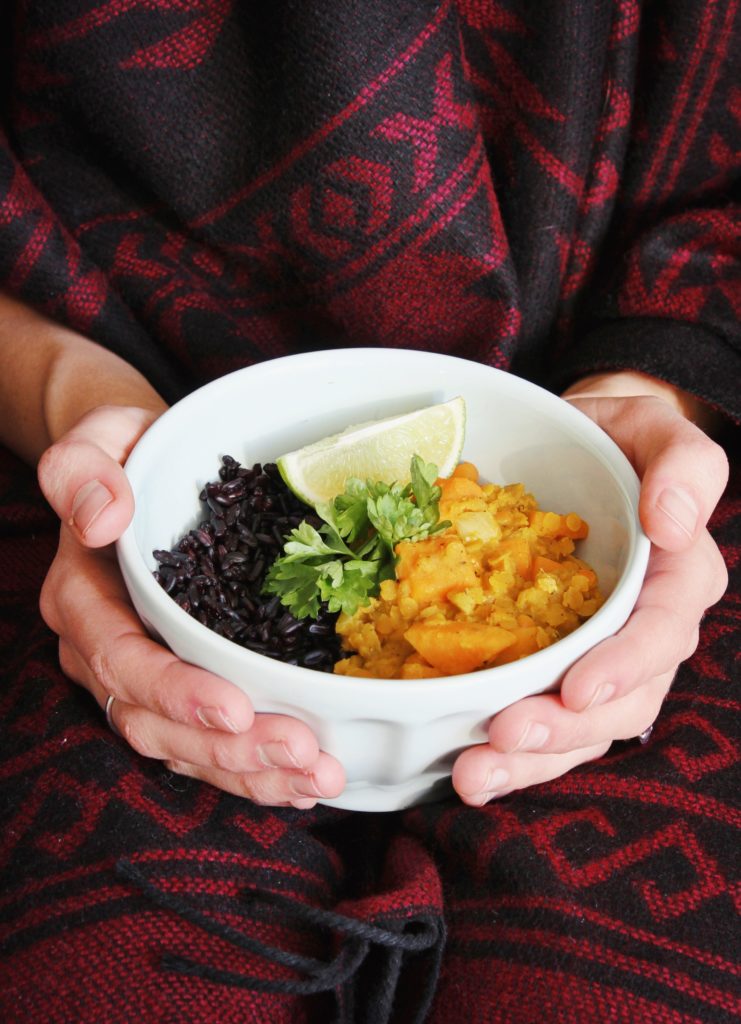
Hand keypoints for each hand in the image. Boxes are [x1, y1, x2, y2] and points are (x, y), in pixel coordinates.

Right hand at [37, 405, 344, 808]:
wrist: (143, 468)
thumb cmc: (129, 451)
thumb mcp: (102, 438)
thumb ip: (84, 470)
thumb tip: (101, 519)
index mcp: (84, 600)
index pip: (122, 661)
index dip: (175, 693)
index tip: (236, 709)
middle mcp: (106, 650)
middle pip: (157, 723)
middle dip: (230, 750)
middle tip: (303, 754)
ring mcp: (141, 676)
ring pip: (185, 747)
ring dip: (252, 773)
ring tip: (319, 779)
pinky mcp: (177, 687)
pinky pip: (207, 742)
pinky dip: (253, 767)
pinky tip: (302, 779)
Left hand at [452, 376, 728, 805]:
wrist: (570, 447)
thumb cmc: (615, 437)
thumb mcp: (653, 427)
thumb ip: (686, 464)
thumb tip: (675, 524)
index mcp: (675, 578)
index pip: (661, 632)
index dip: (625, 666)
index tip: (577, 687)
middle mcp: (644, 629)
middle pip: (622, 699)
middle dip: (566, 727)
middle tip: (504, 737)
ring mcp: (600, 655)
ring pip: (583, 727)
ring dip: (532, 760)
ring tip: (473, 775)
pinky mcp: (557, 665)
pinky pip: (547, 718)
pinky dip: (512, 753)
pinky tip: (468, 769)